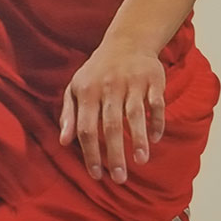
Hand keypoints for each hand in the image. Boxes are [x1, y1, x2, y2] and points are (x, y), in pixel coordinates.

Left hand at [59, 39, 165, 183]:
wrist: (126, 42)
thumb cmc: (96, 72)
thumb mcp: (75, 88)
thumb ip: (68, 115)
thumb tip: (63, 142)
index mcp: (87, 92)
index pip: (86, 128)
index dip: (90, 153)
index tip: (96, 175)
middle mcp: (109, 87)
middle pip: (111, 126)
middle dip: (115, 154)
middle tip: (119, 178)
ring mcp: (132, 83)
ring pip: (135, 115)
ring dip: (138, 140)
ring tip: (141, 162)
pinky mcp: (153, 80)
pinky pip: (156, 104)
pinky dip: (156, 122)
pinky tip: (155, 140)